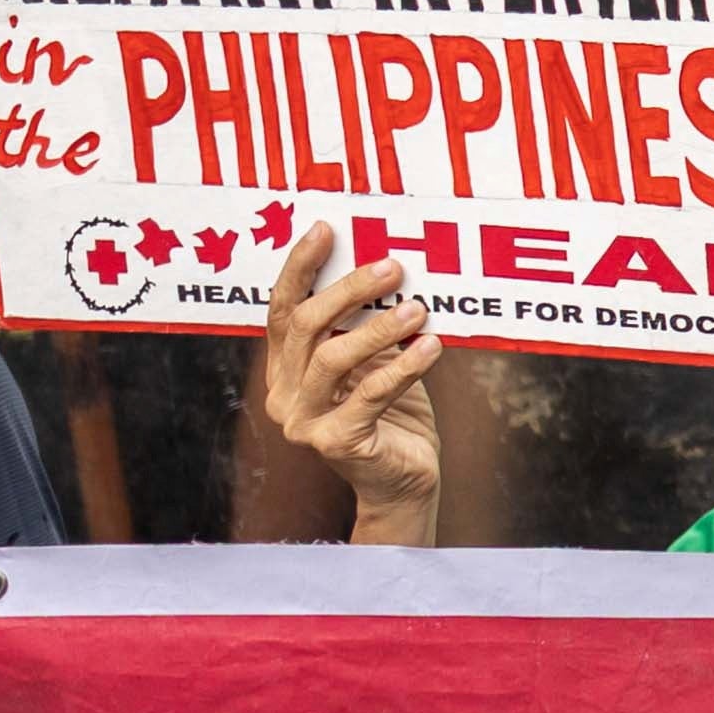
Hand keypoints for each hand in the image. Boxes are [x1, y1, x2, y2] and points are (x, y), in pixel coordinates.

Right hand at [259, 225, 444, 535]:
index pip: (283, 309)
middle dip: (349, 290)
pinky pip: (371, 394)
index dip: (300, 267)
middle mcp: (284, 394)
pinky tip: (431, 347)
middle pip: (306, 326)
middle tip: (393, 267)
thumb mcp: (378, 361)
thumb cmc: (394, 414)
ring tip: (417, 309)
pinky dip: (404, 367)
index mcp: (286, 368)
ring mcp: (304, 422)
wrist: (404, 483)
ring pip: (333, 358)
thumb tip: (390, 267)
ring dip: (378, 329)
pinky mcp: (336, 443)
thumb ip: (369, 324)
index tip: (327, 229)